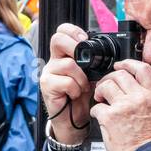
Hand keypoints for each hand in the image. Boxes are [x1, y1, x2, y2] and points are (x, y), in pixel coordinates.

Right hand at [40, 23, 95, 146]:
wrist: (73, 120)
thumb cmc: (81, 97)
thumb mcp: (89, 75)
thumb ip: (91, 62)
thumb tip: (103, 52)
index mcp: (63, 55)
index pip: (62, 31)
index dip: (73, 31)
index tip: (85, 40)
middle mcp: (53, 61)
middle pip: (58, 39)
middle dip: (75, 47)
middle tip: (84, 62)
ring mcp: (48, 73)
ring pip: (69, 64)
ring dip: (82, 78)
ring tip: (82, 87)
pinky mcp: (47, 86)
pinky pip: (67, 81)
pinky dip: (76, 89)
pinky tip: (75, 95)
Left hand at [91, 60, 150, 150]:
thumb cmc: (150, 139)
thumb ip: (147, 96)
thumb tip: (134, 85)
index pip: (143, 69)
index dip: (128, 63)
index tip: (120, 65)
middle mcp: (140, 97)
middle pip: (120, 74)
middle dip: (108, 79)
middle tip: (105, 88)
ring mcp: (124, 106)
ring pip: (105, 86)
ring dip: (99, 91)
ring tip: (101, 100)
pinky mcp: (110, 116)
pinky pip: (96, 106)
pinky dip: (95, 111)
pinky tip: (100, 117)